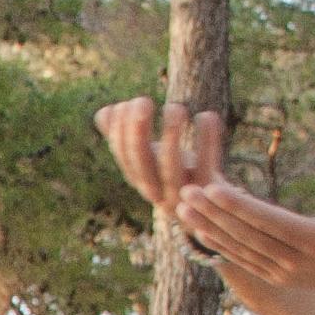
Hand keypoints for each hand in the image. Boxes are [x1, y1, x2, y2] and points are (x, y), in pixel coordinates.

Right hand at [93, 99, 225, 219]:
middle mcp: (156, 190)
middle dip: (139, 131)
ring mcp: (182, 194)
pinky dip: (207, 140)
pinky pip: (207, 164)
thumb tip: (103, 112)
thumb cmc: (175, 178)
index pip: (123, 156)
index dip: (119, 131)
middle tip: (143, 101)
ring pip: (171, 167)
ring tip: (175, 107)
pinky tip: (207, 115)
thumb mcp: (151, 159)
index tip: (125, 103)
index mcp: (139, 180)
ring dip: (171, 135)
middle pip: (141, 163)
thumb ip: (127, 137)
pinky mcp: (208, 192)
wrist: (211, 214)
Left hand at [172, 178, 314, 299]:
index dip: (239, 206)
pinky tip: (199, 230)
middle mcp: (293, 261)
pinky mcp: (275, 276)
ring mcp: (282, 272)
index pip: (269, 222)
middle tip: (185, 193)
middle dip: (213, 214)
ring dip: (209, 228)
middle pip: (246, 234)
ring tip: (182, 208)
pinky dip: (219, 245)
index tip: (212, 189)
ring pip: (239, 248)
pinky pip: (242, 259)